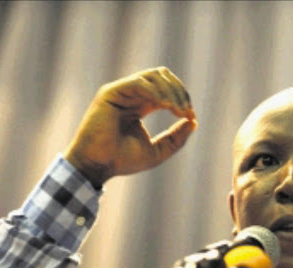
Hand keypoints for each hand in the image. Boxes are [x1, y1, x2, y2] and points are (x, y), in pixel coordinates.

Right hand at [64, 67, 196, 187]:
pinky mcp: (111, 92)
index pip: (167, 89)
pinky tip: (164, 106)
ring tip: (176, 110)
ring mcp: (121, 91)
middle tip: (186, 111)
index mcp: (142, 105)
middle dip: (179, 91)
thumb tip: (194, 121)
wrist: (98, 166)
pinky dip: (155, 92)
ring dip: (170, 91)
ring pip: (154, 76)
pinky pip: (138, 82)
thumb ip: (177, 137)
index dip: (182, 98)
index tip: (190, 116)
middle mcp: (132, 95)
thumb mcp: (158, 150)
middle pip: (163, 76)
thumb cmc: (123, 160)